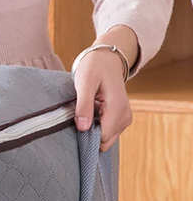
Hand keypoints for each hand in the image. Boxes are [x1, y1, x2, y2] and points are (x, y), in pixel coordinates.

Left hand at [73, 26, 137, 151]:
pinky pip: (107, 133)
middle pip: (104, 141)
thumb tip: (83, 128)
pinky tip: (91, 115)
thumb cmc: (94, 68)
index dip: (86, 135)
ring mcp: (125, 119)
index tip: (76, 124)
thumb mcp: (84, 83)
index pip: (102, 137)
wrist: (107, 59)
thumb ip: (84, 105)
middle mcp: (125, 116)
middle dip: (89, 134)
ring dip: (92, 130)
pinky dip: (96, 127)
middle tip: (80, 117)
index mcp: (118, 108)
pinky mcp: (121, 119)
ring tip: (86, 113)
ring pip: (105, 139)